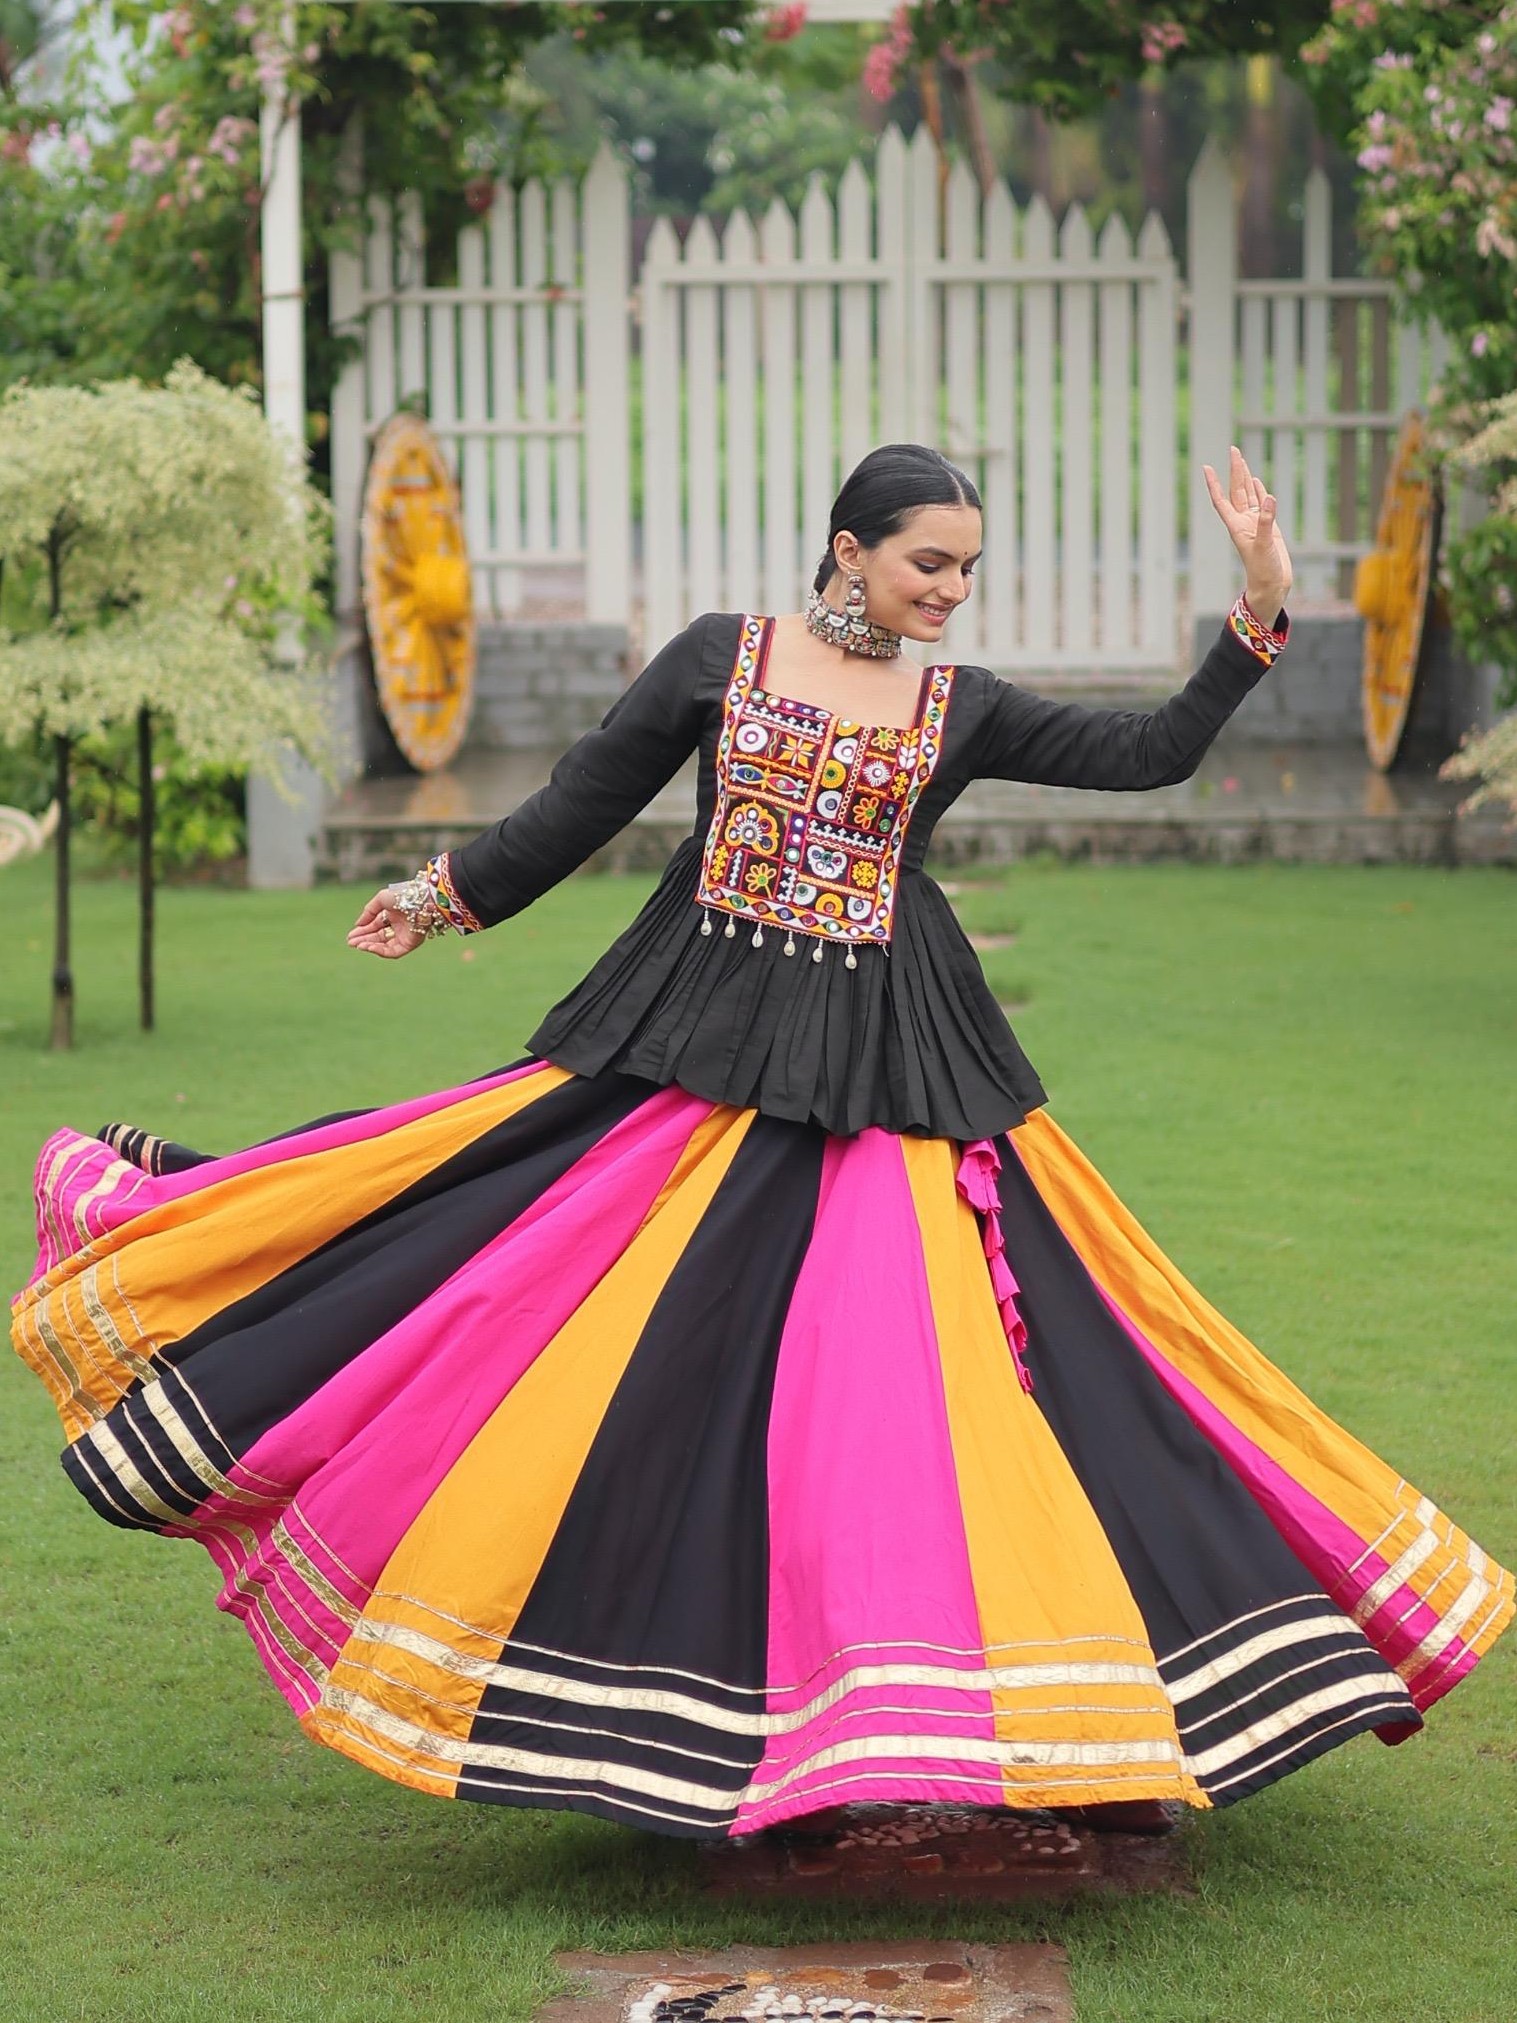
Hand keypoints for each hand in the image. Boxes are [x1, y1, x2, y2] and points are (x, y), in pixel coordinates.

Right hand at [347, 888, 425, 958]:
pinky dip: (380, 951)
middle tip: (351, 943)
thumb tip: (357, 925)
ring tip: (358, 945)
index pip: (375, 926)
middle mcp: (398, 926)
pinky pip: (393, 951)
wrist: (420, 901)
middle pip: (378, 937)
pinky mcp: (410, 944)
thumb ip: (368, 912)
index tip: (350, 936)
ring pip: (384, 945)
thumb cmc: (402, 895)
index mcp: (392, 914)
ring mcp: (404, 936)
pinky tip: (369, 947)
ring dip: (370, 946)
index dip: (362, 931)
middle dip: (364, 939)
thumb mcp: (380, 899)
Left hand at [1203, 445, 1292, 623]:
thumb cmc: (1264, 571)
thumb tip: (1270, 496)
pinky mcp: (1268, 528)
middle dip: (1235, 470)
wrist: (1272, 587)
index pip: (1222, 500)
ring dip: (1245, 477)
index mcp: (1237, 526)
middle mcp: (1243, 522)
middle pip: (1237, 491)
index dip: (1214, 484)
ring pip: (1249, 495)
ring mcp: (1255, 524)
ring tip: (1242, 459)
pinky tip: (1258, 482)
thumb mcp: (1265, 545)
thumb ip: (1267, 521)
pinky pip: (1262, 504)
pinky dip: (1260, 492)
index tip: (1206, 467)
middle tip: (1233, 449)